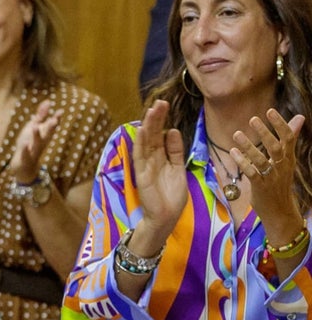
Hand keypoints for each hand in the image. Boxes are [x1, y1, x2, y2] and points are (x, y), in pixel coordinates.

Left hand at [9, 99, 59, 181]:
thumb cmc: (30, 143)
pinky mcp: (26, 158)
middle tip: (55, 120)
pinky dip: (26, 150)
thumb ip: (41, 115)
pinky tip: (25, 144)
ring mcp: (34, 150)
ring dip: (37, 136)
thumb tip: (48, 101)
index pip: (52, 125)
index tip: (61, 111)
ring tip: (35, 127)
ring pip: (37, 144)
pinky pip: (26, 154)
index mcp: (44, 134)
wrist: (23, 165)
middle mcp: (41, 142)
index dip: (56, 119)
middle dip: (51, 127)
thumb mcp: (34, 127)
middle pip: (48, 134)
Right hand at [132, 100, 188, 240]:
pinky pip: (140, 157)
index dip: (161, 120)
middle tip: (159, 102)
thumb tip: (173, 131)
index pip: (159, 135)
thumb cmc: (172, 196)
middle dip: (155, 119)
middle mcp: (151, 160)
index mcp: (161, 158)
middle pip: (152, 135)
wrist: (166, 217)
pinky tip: (142, 130)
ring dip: (148, 126)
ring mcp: (145, 167)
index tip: (164, 105)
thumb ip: (176, 151)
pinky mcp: (142, 176)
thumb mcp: (178, 168)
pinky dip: (140, 143)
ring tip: (152, 110)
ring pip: (146, 142)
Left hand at [230, 109, 306, 246]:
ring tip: (237, 133)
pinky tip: (233, 152)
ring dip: (248, 146)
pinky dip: (242, 162)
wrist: (280, 210)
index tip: (270, 111)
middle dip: (265, 132)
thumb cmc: (280, 182)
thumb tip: (300, 117)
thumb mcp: (286, 160)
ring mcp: (272, 177)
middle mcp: (282, 166)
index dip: (280, 124)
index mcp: (288, 158)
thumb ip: (289, 139)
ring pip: (261, 159)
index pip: (288, 138)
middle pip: (276, 146)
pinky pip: (252, 173)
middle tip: (253, 119)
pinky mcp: (261, 187)